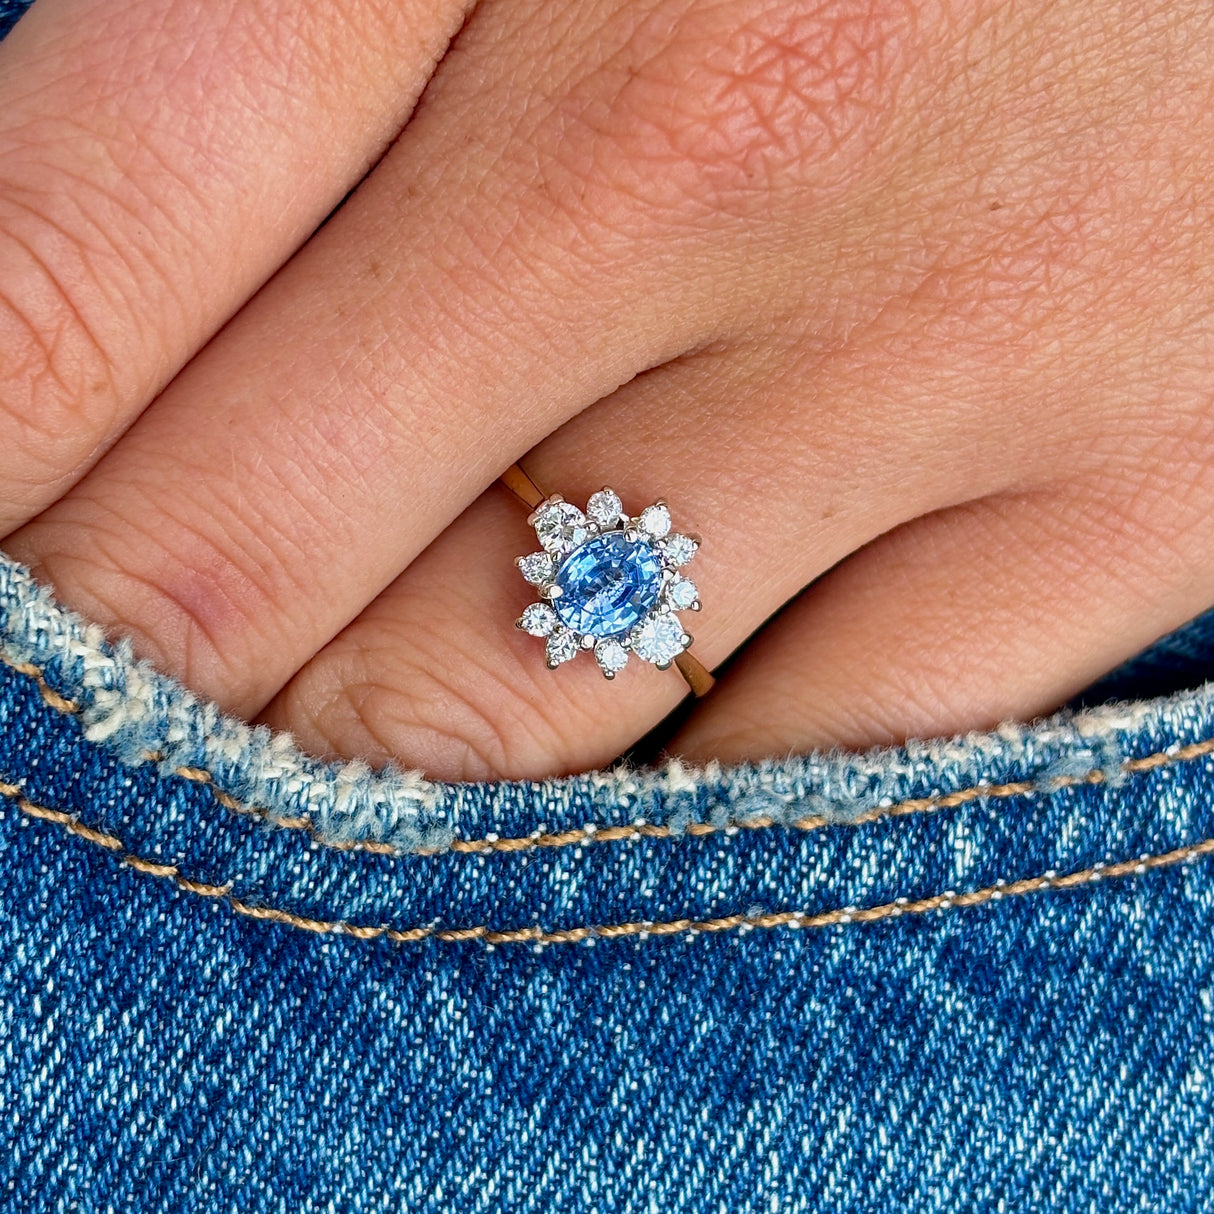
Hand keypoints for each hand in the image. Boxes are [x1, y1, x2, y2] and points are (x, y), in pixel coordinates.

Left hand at [3, 0, 1213, 779]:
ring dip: (361, 768)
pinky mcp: (1146, 493)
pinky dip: (650, 811)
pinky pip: (790, 774)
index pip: (59, 278)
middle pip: (244, 567)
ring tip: (341, 714)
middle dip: (124, 671)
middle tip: (112, 678)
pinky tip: (612, 738)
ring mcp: (954, 345)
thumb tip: (61, 401)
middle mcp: (722, 137)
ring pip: (500, 724)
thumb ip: (273, 99)